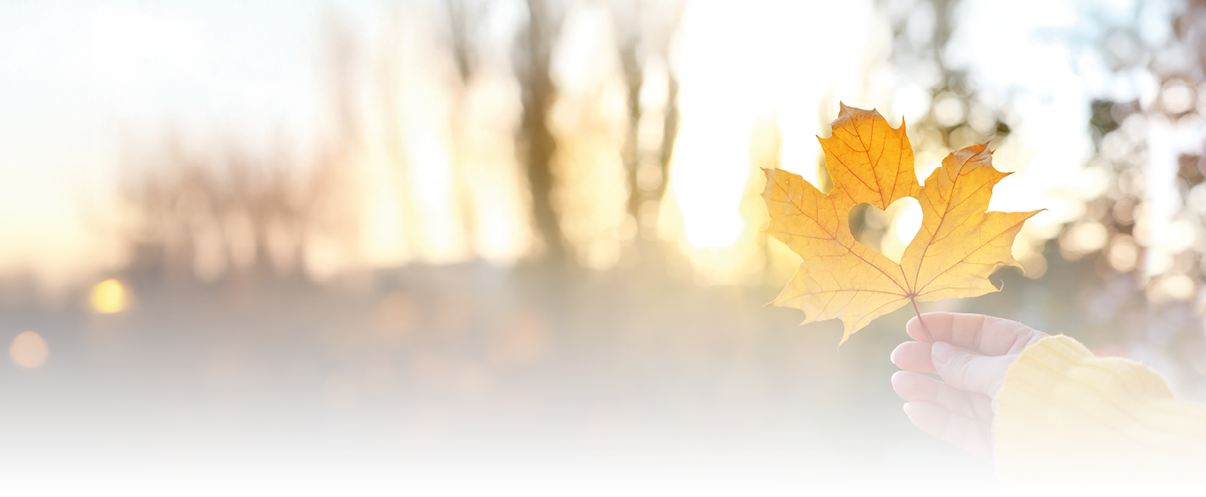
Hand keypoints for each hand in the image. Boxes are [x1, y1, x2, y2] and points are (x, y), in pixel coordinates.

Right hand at [889, 312, 1046, 463]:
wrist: (1079, 447)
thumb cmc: (1048, 396)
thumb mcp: (1004, 372)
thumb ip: (967, 365)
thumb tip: (936, 352)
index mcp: (1026, 351)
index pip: (980, 332)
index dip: (947, 328)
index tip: (915, 327)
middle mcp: (1013, 380)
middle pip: (963, 366)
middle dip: (930, 361)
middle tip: (899, 357)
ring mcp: (1004, 412)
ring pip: (957, 398)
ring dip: (927, 390)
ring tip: (900, 383)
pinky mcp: (997, 443)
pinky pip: (962, 429)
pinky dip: (937, 420)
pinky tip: (914, 410)